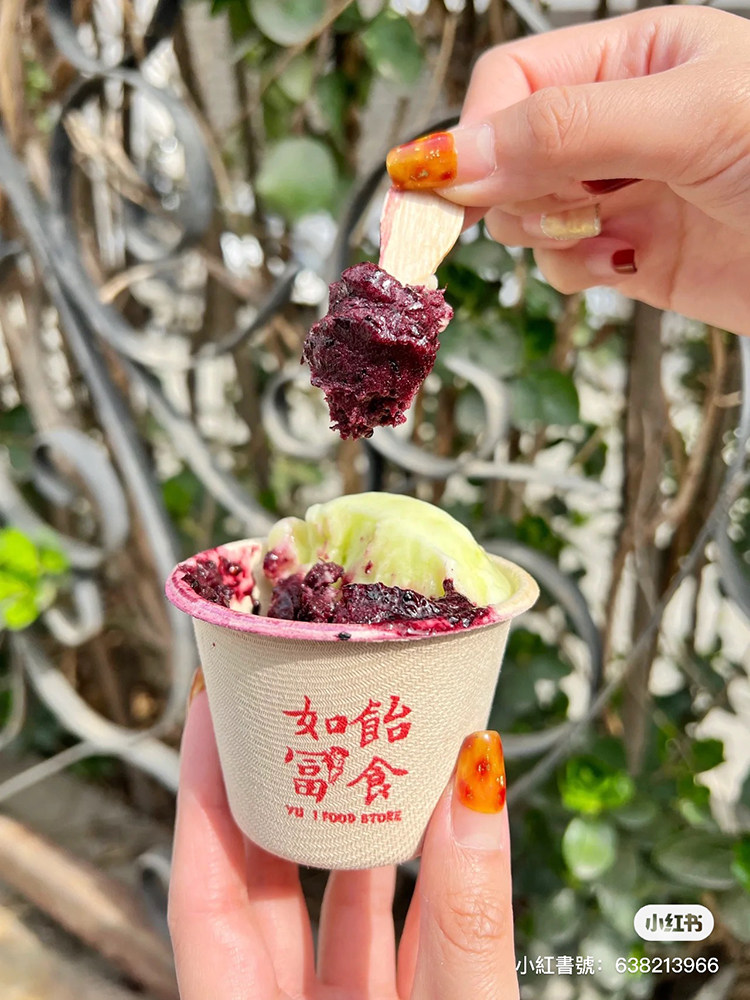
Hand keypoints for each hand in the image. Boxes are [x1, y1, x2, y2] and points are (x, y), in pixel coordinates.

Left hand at [168, 680, 517, 999]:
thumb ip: (466, 920)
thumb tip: (478, 784)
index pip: (200, 890)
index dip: (200, 790)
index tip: (210, 705)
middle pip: (255, 882)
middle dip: (276, 786)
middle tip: (290, 700)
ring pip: (324, 904)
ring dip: (348, 824)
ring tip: (366, 741)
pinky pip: (381, 933)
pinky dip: (407, 875)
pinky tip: (432, 819)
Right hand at [385, 6, 749, 335]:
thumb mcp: (686, 119)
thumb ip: (564, 131)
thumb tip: (454, 157)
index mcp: (632, 59)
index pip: (511, 84)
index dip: (475, 136)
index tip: (447, 188)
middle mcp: (619, 123)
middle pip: (505, 152)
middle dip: (514, 191)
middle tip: (554, 212)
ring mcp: (621, 192)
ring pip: (524, 215)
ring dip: (547, 237)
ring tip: (605, 238)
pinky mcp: (631, 255)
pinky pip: (561, 265)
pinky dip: (575, 273)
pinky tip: (622, 267)